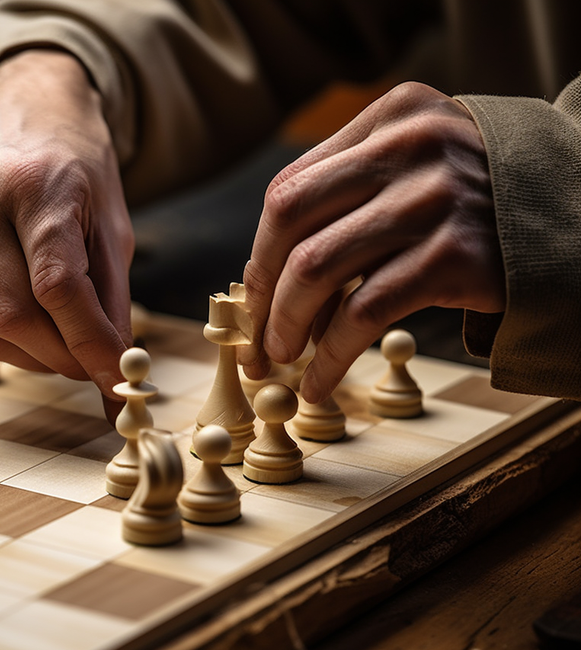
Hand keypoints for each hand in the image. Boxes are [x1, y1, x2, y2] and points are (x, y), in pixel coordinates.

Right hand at [0, 50, 133, 409]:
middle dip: (60, 359)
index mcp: (37, 186)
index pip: (58, 290)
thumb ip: (111, 298)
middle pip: (14, 318)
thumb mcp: (111, 219)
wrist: (13, 99)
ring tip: (59, 349)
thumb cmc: (71, 161)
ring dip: (27, 357)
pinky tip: (21, 327)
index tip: (115, 381)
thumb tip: (116, 371)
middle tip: (88, 366)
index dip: (90, 346)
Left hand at [243, 82, 504, 401]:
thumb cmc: (481, 203)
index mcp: (392, 117)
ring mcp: (432, 198)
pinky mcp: (454, 254)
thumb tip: (267, 276)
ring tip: (281, 359)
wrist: (580, 222)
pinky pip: (362, 313)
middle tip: (256, 338)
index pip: (291, 187)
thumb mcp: (420, 166)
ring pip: (315, 268)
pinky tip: (318, 380)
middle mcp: (408, 146)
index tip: (252, 296)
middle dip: (261, 290)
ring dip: (285, 326)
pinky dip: (329, 356)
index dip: (261, 252)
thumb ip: (353, 194)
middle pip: (289, 221)